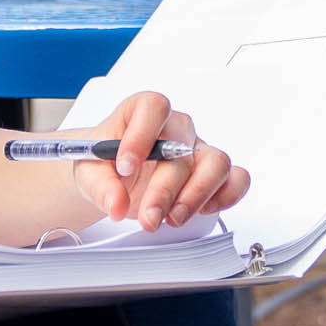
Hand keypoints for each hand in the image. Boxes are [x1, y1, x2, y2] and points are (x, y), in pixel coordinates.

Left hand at [75, 91, 247, 231]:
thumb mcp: (88, 172)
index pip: (153, 107)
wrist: (113, 176)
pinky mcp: (213, 175)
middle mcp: (175, 129)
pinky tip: (199, 211)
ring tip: (171, 218)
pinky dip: (224, 197)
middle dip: (164, 190)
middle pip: (182, 148)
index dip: (141, 136)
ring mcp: (197, 151)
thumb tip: (116, 203)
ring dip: (195, 196)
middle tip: (148, 216)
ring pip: (217, 163)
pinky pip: (236, 180)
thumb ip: (101, 187)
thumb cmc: (104, 163)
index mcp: (143, 113)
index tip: (124, 167)